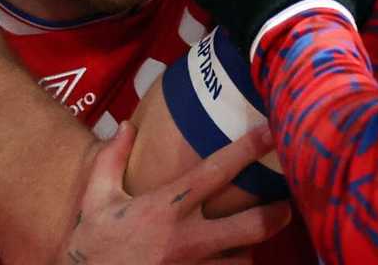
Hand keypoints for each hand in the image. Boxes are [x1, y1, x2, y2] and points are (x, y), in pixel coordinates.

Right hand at [62, 121, 292, 264]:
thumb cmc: (90, 246)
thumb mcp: (95, 199)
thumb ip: (111, 160)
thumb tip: (126, 126)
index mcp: (164, 208)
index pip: (216, 172)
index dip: (247, 149)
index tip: (271, 131)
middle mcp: (185, 239)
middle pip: (249, 226)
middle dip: (275, 215)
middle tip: (287, 205)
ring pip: (243, 260)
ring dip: (251, 248)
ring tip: (255, 237)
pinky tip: (234, 261)